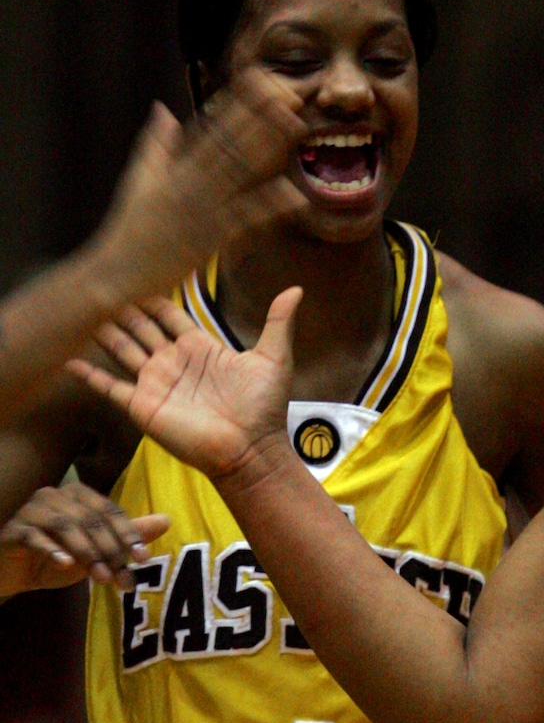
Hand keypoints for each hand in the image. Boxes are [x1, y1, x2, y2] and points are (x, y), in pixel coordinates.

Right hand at [0, 482, 168, 597]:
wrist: (13, 574)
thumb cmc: (58, 558)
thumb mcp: (97, 552)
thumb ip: (127, 535)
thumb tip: (166, 520)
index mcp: (79, 495)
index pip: (109, 511)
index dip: (129, 534)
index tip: (144, 558)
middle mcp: (55, 496)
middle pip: (90, 519)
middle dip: (110, 551)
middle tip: (123, 579)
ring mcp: (31, 510)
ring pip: (65, 526)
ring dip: (86, 553)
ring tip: (101, 578)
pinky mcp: (13, 529)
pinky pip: (33, 536)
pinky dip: (51, 549)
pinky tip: (65, 565)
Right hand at [67, 289, 301, 481]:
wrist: (250, 450)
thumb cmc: (264, 409)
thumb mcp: (273, 360)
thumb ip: (278, 323)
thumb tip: (296, 290)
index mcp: (200, 348)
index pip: (169, 315)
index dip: (154, 297)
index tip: (138, 273)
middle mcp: (173, 362)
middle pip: (141, 328)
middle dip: (123, 309)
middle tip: (103, 284)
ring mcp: (156, 383)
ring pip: (122, 349)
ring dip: (104, 332)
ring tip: (81, 311)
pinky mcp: (143, 406)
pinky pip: (110, 387)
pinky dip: (89, 375)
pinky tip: (68, 361)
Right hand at [89, 76, 306, 305]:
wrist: (117, 272)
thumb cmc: (131, 230)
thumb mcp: (139, 179)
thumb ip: (156, 144)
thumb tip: (164, 110)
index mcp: (177, 167)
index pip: (212, 126)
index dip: (239, 101)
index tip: (261, 78)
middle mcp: (191, 182)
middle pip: (232, 142)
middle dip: (261, 116)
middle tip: (290, 91)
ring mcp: (203, 209)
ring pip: (241, 171)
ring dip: (270, 146)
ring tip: (296, 123)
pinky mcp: (211, 240)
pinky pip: (244, 220)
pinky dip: (268, 207)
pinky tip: (293, 193)